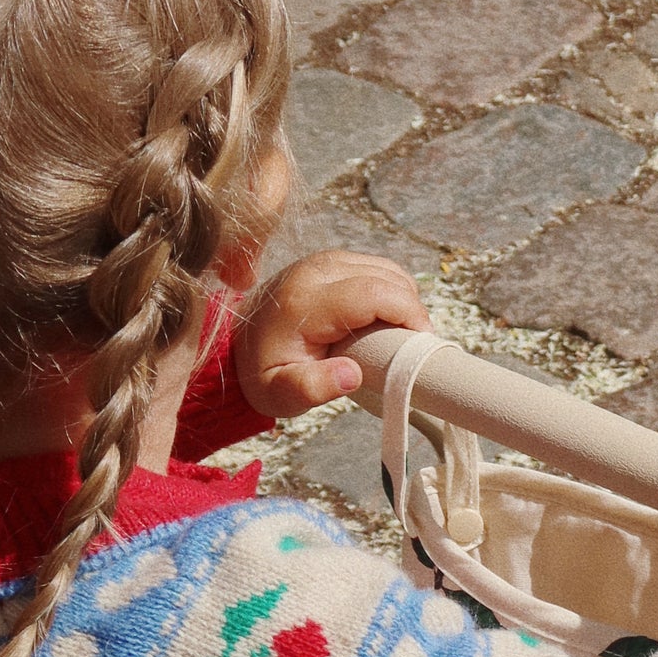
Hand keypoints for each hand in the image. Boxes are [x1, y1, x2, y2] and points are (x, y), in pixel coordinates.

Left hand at [236, 250, 428, 419]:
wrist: (236, 347)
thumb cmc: (264, 374)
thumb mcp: (281, 395)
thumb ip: (313, 388)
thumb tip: (352, 375)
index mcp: (306, 302)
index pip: (375, 293)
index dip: (410, 314)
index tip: (421, 344)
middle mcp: (314, 271)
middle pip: (387, 277)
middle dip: (411, 310)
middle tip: (412, 346)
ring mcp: (322, 261)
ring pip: (386, 268)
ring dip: (403, 299)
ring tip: (399, 334)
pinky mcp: (329, 261)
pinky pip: (376, 266)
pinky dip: (391, 290)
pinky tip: (385, 317)